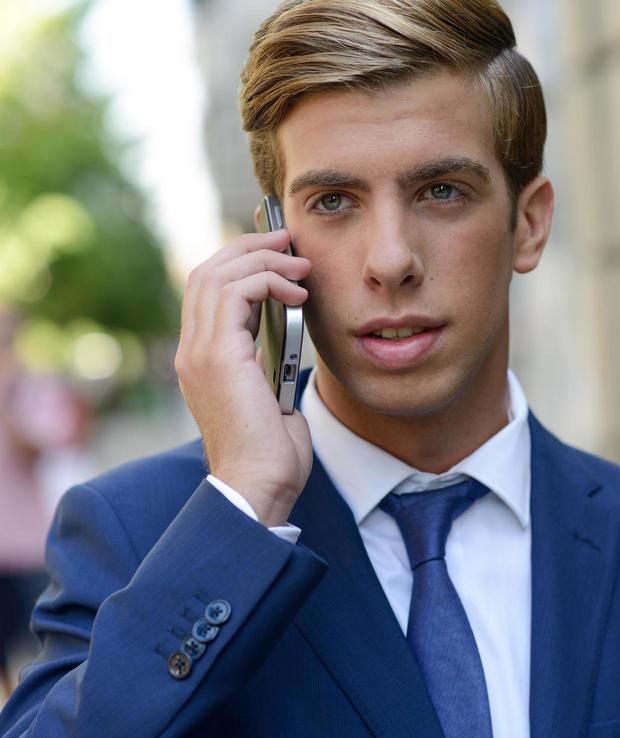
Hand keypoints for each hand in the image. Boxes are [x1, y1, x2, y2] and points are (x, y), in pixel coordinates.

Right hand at [175, 229, 312, 526]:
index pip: (206, 291)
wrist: (260, 488)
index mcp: (200, 360)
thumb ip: (267, 365)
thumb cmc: (271, 455)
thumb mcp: (270, 398)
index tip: (281, 256)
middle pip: (206, 271)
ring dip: (264, 258)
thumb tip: (286, 339)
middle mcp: (191, 351)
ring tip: (300, 264)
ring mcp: (200, 352)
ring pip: (218, 272)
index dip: (240, 263)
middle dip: (250, 247)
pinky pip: (238, 291)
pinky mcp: (219, 356)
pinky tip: (298, 294)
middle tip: (290, 241)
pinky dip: (269, 280)